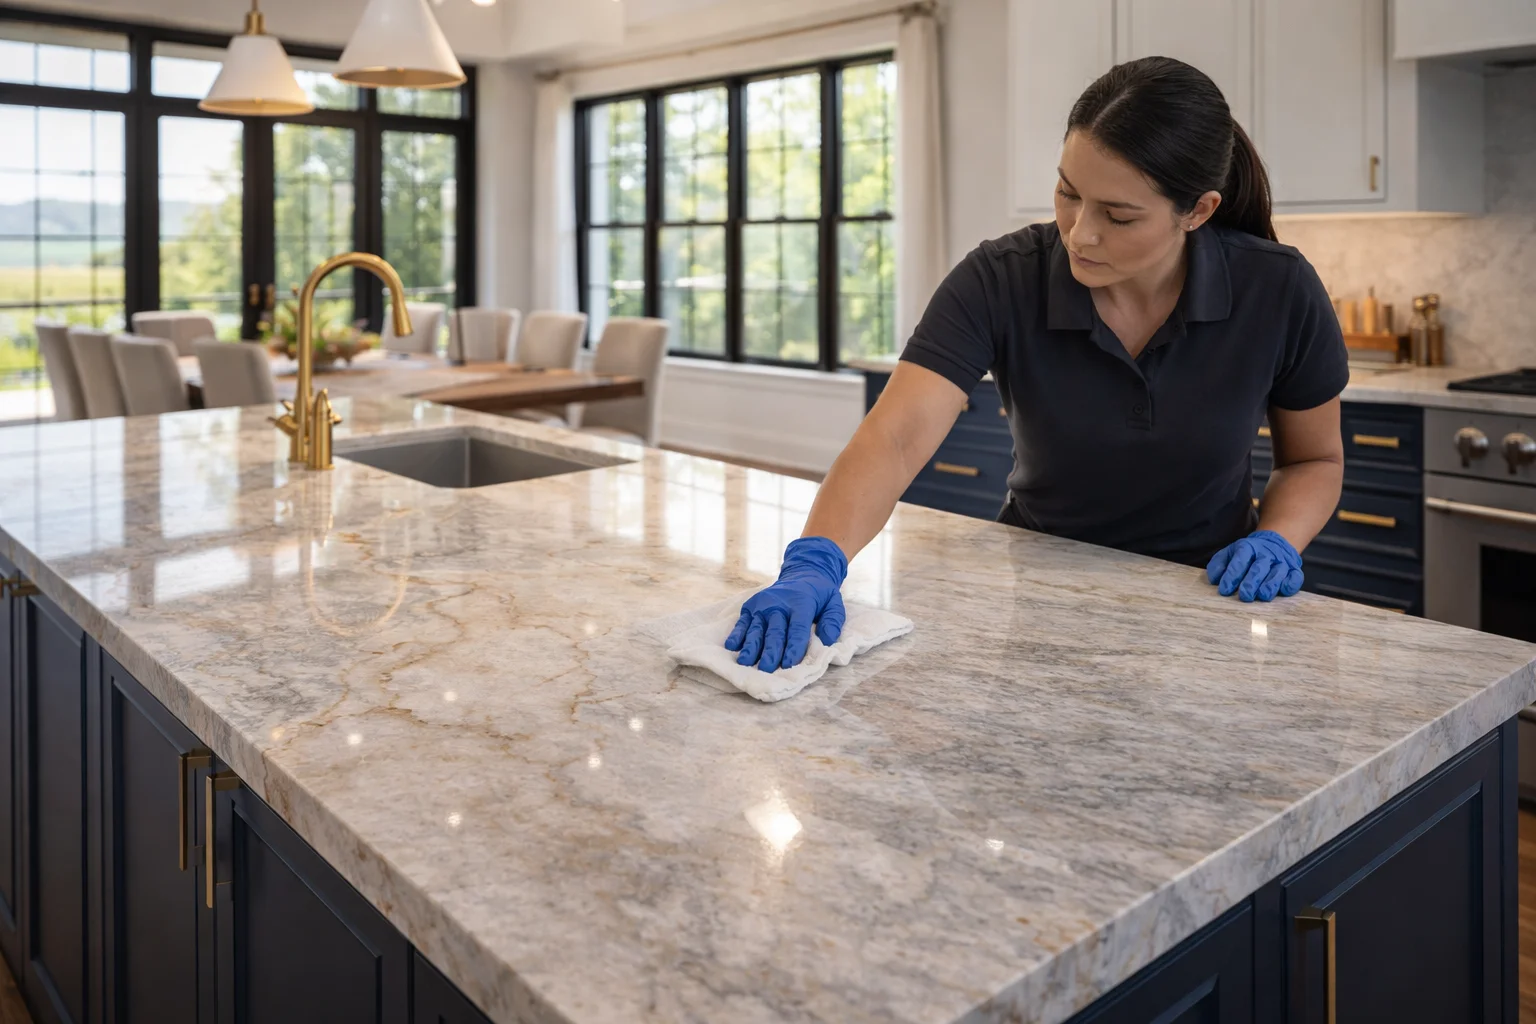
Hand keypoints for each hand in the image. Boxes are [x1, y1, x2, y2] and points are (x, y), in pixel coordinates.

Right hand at [724, 537, 847, 671]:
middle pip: (774, 631)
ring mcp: (762, 605)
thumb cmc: (819, 595)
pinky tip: (731, 646)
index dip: (793, 647)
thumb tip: (827, 639)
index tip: (789, 663)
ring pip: (756, 629)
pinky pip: (742, 622)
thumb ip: (833, 620)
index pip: (797, 629)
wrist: (802, 573)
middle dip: (770, 651)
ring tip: (745, 662)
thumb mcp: (834, 603)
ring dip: (751, 646)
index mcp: (801, 604)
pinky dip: (736, 634)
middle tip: (766, 668)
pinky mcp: (750, 607)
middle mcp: (778, 604)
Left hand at [1206, 529, 1303, 602]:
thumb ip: (1219, 564)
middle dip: (1251, 583)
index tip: (1224, 589)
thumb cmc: (1248, 554)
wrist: (1275, 543)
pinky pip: (1295, 578)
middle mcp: (1266, 554)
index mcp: (1248, 548)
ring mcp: (1281, 562)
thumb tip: (1214, 579)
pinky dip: (1290, 584)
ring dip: (1270, 586)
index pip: (1240, 560)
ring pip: (1277, 573)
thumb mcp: (1230, 552)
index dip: (1232, 575)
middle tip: (1244, 596)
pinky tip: (1283, 590)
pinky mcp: (1294, 570)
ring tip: (1261, 596)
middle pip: (1259, 568)